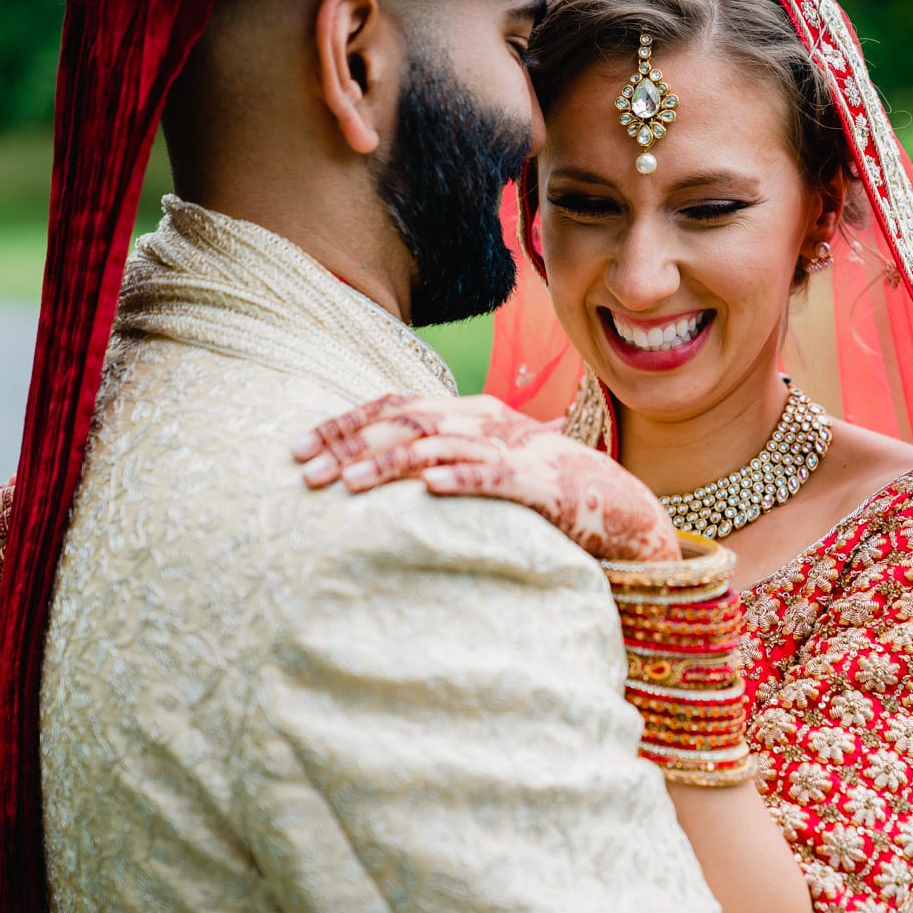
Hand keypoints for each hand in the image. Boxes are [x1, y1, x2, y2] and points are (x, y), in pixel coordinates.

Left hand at [291, 394, 680, 563]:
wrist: (617, 506)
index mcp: (468, 412)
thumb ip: (438, 457)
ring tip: (347, 484)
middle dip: (348, 445)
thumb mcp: (483, 463)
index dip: (342, 423)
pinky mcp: (539, 482)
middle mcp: (485, 421)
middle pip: (405, 422)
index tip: (295, 449)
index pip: (392, 406)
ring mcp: (513, 449)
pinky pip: (494, 477)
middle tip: (305, 472)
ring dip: (389, 464)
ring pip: (440, 447)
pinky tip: (428, 488)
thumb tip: (375, 471)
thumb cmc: (540, 490)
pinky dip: (460, 478)